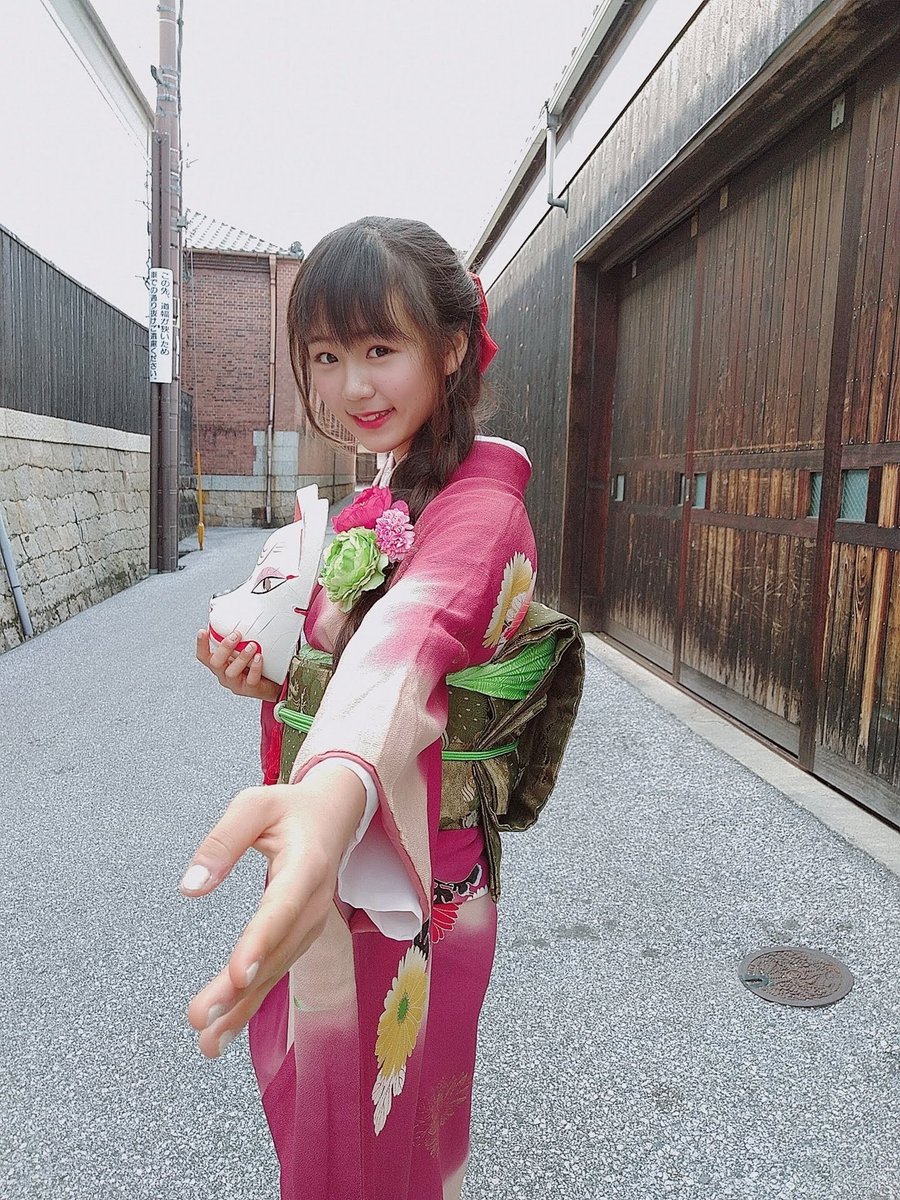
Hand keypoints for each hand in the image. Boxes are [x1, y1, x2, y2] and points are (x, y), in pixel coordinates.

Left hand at [180, 765, 365, 1057]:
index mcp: (306, 865)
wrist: (337, 815)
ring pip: (276, 971)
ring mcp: (311, 925)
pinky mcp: (300, 937)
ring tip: (206, 1042)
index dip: (260, 943)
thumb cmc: (290, 808)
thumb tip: (189, 887)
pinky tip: (223, 1032)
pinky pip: (276, 974)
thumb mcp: (253, 806)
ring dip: (242, 1008)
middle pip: (276, 952)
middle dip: (239, 990)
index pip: (282, 909)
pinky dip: (250, 1004)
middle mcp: (314, 903)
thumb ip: (221, 842)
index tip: (236, 975)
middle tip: (201, 1020)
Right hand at [195, 628, 280, 701]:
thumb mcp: (242, 650)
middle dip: (225, 647)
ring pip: (231, 672)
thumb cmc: (253, 665)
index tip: (203, 631)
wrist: (269, 684)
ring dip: (241, 657)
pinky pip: (250, 680)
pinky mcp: (248, 689)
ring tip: (252, 646)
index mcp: (219, 664)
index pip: (203, 656)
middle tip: (237, 634)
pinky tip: (259, 658)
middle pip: (215, 663)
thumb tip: (239, 616)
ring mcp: (235, 683)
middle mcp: (223, 674)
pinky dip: (254, 667)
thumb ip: (237, 639)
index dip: (201, 645)